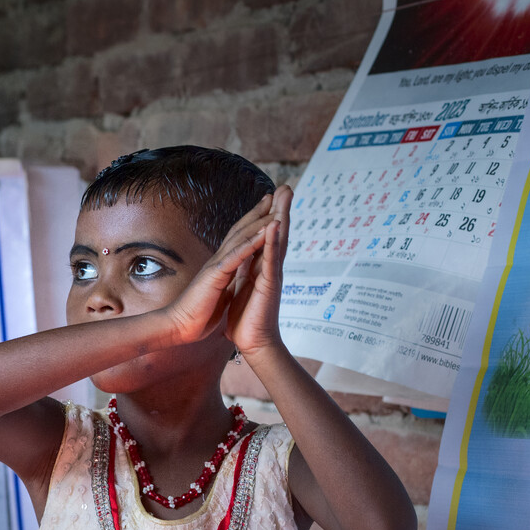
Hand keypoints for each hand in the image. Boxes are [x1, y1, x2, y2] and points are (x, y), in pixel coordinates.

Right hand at [155, 193, 274, 347]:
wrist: (178, 326)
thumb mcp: (217, 294)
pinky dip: (251, 242)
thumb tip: (232, 281)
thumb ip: (225, 283)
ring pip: (241, 237)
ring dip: (259, 220)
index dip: (252, 223)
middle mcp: (218, 261)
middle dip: (258, 212)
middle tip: (274, 194)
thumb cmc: (196, 314)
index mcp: (220, 267)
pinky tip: (265, 231)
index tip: (267, 210)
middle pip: (240, 230)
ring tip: (275, 205)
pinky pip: (237, 255)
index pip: (238, 239)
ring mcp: (217, 266)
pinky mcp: (216, 275)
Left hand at [224, 185, 289, 355]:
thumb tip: (246, 262)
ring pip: (278, 241)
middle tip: (286, 186)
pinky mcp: (269, 285)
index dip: (268, 216)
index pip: (266, 237)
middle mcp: (269, 268)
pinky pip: (271, 259)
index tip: (272, 196)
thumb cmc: (246, 319)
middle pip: (277, 233)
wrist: (252, 342)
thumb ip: (246, 273)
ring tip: (285, 196)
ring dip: (281, 217)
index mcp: (261, 267)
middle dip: (281, 209)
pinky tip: (275, 225)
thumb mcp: (243, 289)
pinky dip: (272, 241)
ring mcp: (272, 275)